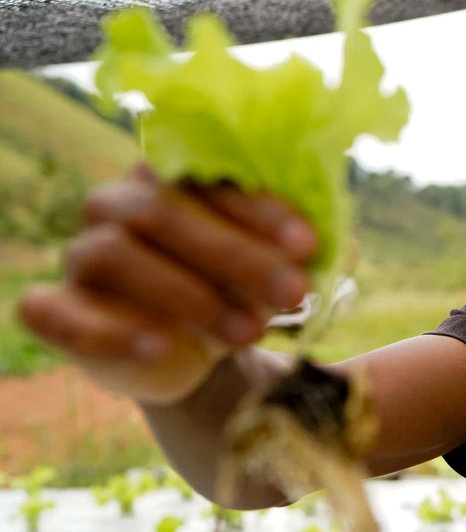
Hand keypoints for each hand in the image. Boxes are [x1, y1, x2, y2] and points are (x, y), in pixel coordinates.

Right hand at [16, 162, 317, 404]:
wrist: (191, 354)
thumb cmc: (237, 291)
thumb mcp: (278, 268)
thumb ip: (306, 252)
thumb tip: (347, 247)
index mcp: (172, 177)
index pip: (210, 178)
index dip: (262, 210)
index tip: (311, 246)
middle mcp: (117, 205)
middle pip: (163, 213)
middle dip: (236, 255)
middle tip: (294, 293)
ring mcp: (79, 255)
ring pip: (115, 256)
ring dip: (188, 294)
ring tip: (249, 333)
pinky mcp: (52, 309)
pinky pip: (61, 313)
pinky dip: (111, 330)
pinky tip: (162, 347)